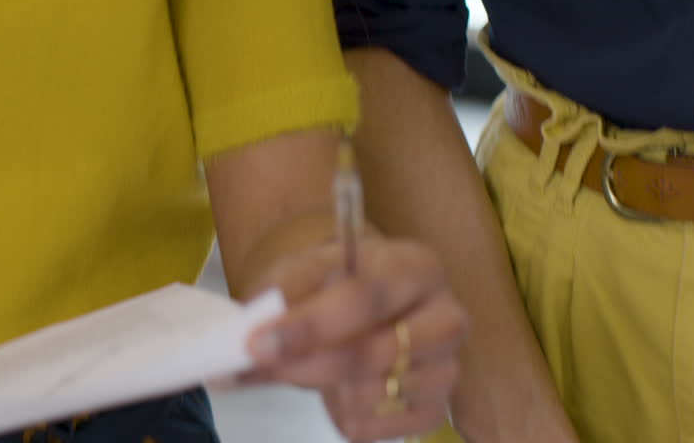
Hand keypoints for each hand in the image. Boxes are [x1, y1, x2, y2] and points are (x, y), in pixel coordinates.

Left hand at [232, 237, 468, 442]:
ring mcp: (448, 368)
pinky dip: (343, 415)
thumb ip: (280, 294)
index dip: (308, 325)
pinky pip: (376, 428)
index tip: (256, 343)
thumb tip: (244, 331)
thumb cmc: (338, 281)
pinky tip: (338, 389)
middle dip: (306, 364)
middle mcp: (447, 317)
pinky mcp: (437, 409)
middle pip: (374, 354)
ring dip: (325, 388)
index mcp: (416, 267)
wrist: (368, 301)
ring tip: (311, 365)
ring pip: (372, 396)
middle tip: (255, 362)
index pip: (363, 300)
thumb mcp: (307, 268)